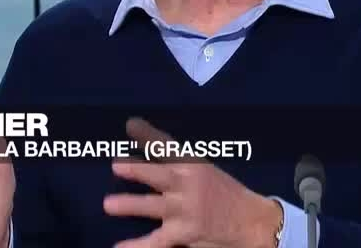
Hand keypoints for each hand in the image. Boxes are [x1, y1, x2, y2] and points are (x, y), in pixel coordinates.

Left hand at [103, 118, 281, 247]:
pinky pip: (155, 241)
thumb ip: (178, 165)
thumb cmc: (225, 194)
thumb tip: (145, 154)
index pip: (168, 147)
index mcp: (194, 165)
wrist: (252, 222)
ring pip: (153, 206)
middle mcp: (189, 185)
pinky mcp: (184, 233)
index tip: (130, 125)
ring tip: (108, 204)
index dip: (148, 135)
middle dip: (138, 170)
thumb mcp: (204, 172)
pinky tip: (118, 247)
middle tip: (115, 165)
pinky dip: (136, 245)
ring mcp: (185, 210)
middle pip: (159, 174)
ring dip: (130, 204)